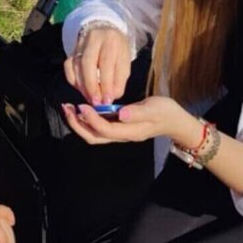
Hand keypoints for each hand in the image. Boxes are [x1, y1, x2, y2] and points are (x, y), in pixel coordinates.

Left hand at [60, 96, 200, 146]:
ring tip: (69, 108)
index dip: (91, 119)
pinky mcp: (118, 128)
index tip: (81, 105)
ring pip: (94, 134)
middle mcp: (121, 136)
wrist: (175, 121)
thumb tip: (121, 114)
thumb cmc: (166, 112)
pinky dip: (86, 120)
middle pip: (94, 137)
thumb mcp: (155, 109)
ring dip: (79, 123)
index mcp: (130, 132)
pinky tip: (82, 108)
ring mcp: (119, 133)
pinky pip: (98, 128)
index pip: (105, 130)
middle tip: (67, 108)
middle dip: (77, 125)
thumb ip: (138, 112)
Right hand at [63, 27, 130, 105]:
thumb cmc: (117, 50)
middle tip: (96, 101)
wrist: (106, 31)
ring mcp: (80, 43)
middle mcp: (94, 38)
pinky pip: (68, 67)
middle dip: (91, 85)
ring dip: (83, 86)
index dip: (106, 83)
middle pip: (87, 63)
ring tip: (91, 98)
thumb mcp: (124, 62)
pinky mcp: (72, 50)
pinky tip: (82, 88)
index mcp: (111, 40)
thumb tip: (110, 98)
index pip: (106, 63)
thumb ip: (119, 80)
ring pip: (76, 66)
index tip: (107, 100)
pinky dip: (74, 80)